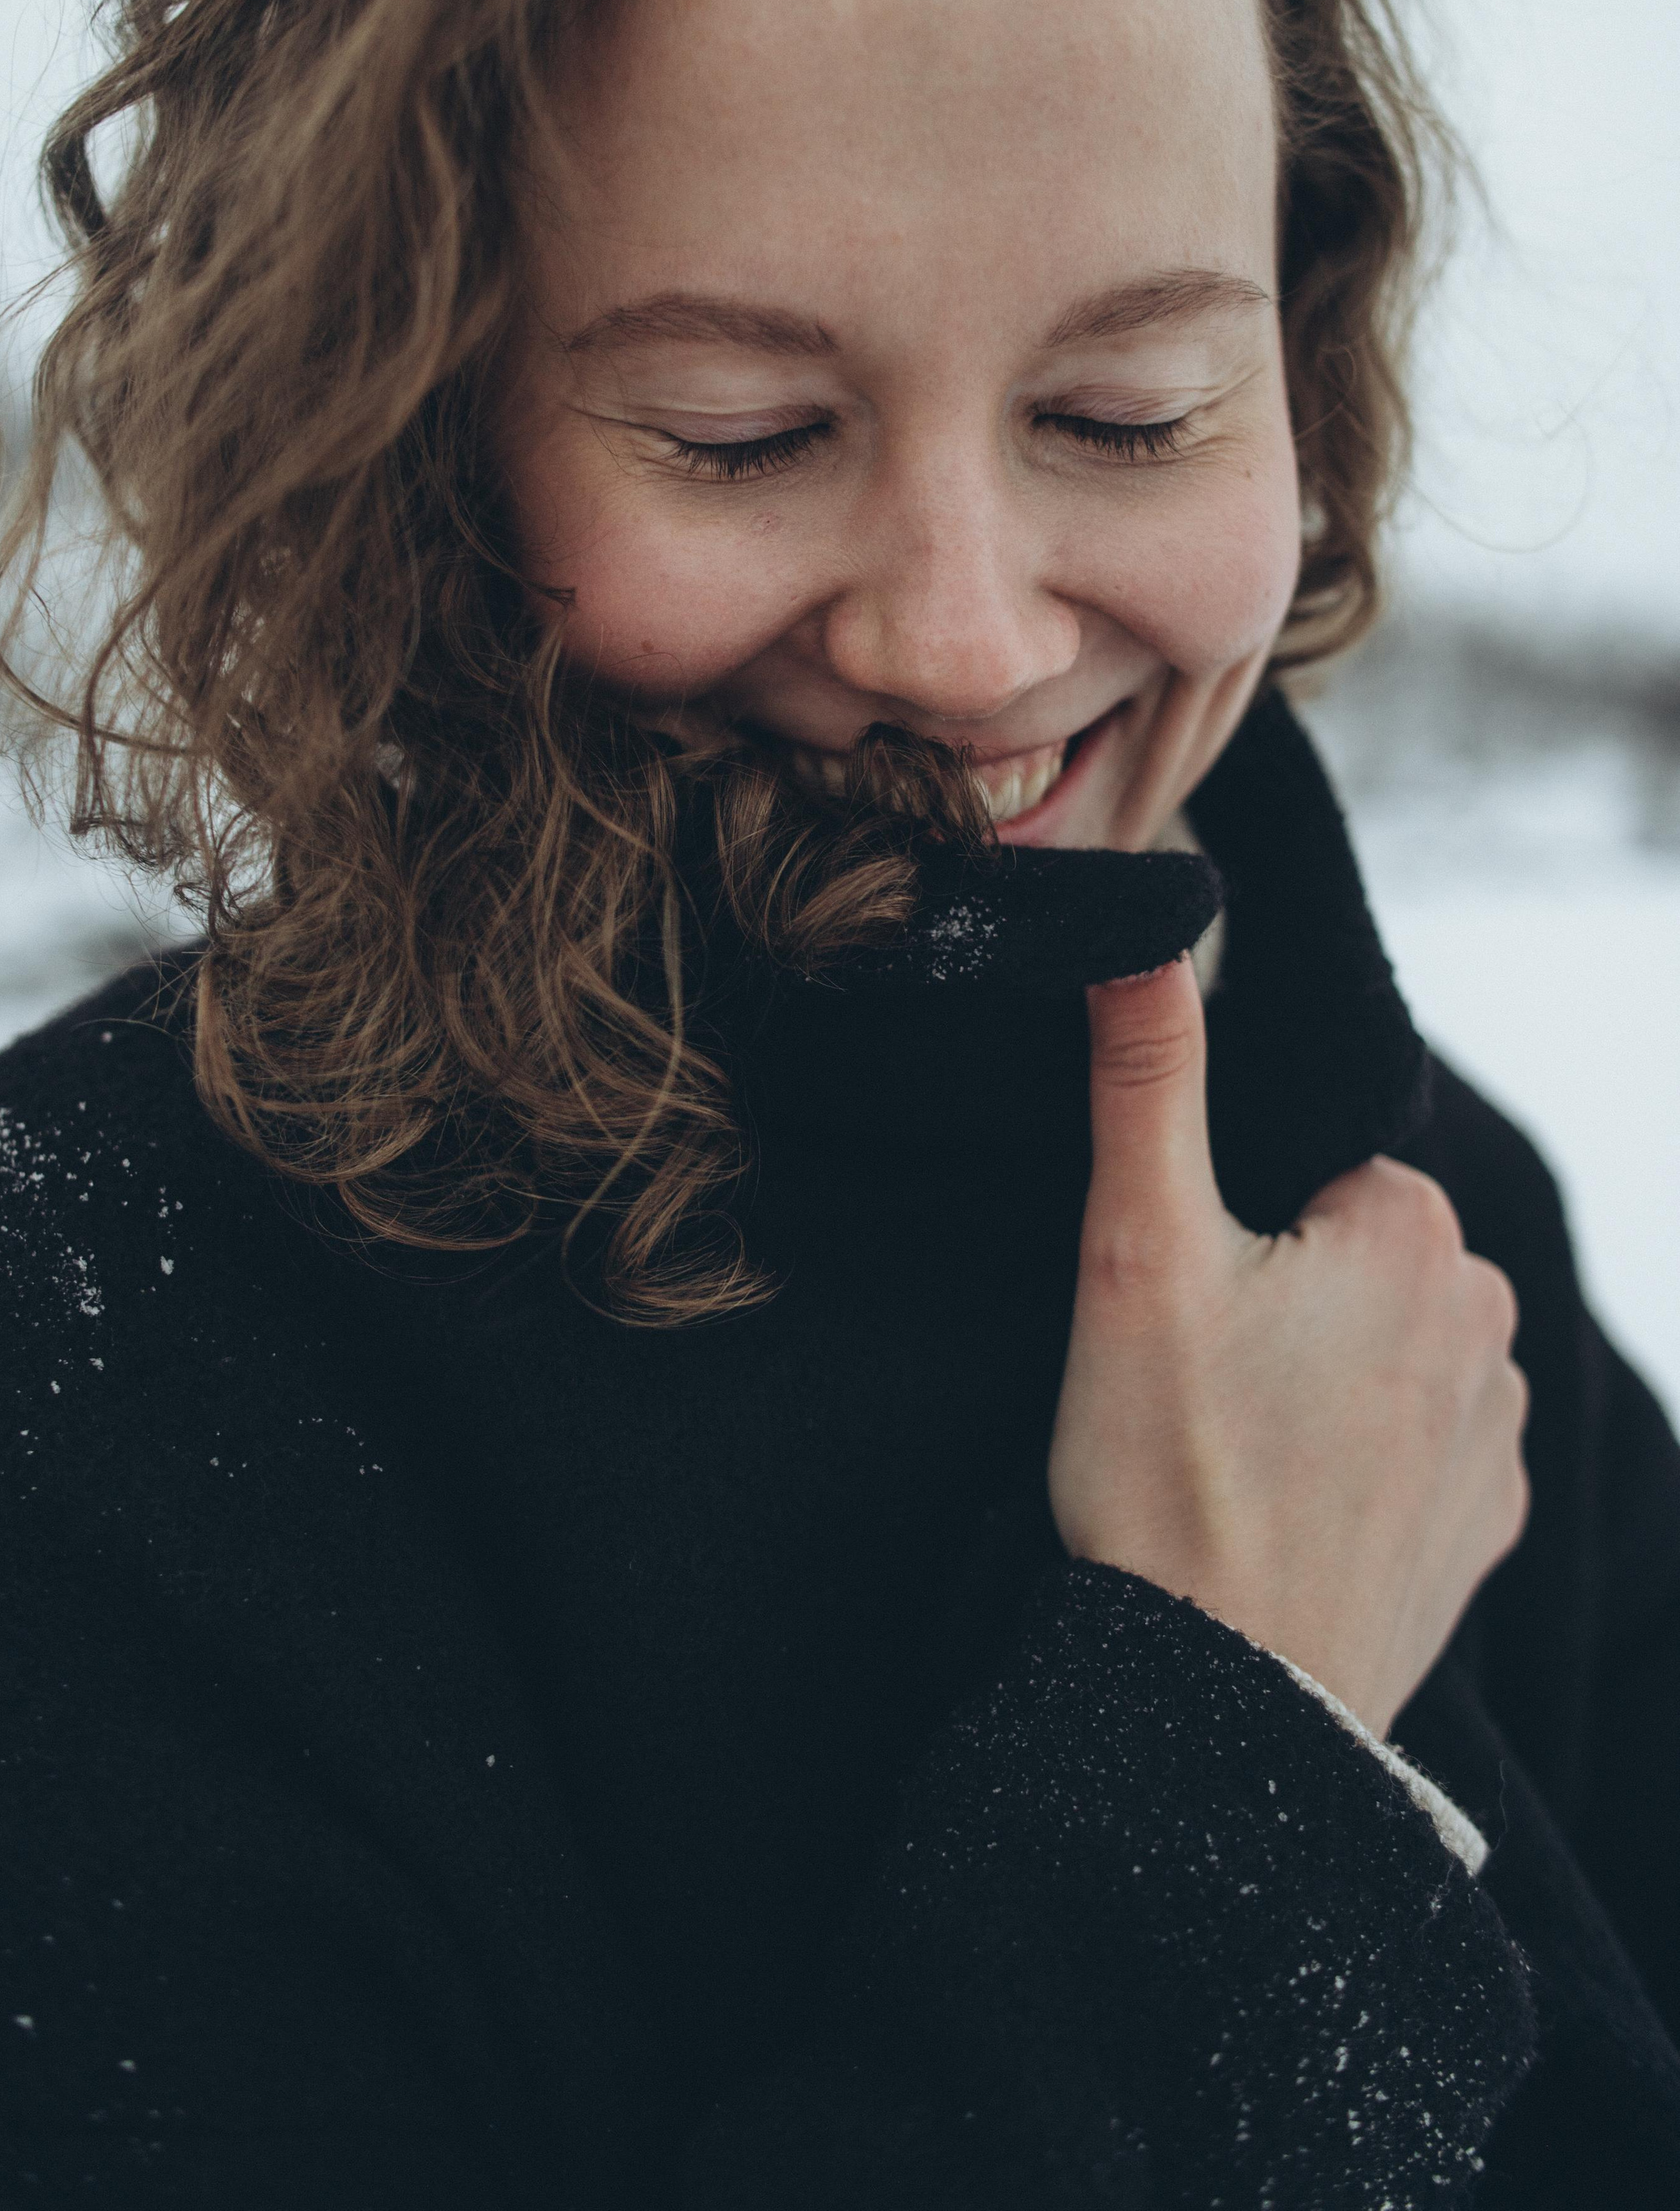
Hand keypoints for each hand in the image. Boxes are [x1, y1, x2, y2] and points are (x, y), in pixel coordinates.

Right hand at [1048, 958, 1528, 1737]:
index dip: (1231, 1235)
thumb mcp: (1134, 1256)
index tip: (1188, 1314)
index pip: (1312, 1175)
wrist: (1222, 1705)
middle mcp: (1492, 1316)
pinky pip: (1422, 1447)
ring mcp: (1503, 1432)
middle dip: (1283, 1300)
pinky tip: (1290, 1511)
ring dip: (1325, 1380)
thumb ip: (1148, 1080)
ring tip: (1236, 1457)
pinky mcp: (1490, 1527)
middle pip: (1353, 1258)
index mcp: (1414, 1230)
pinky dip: (1362, 1465)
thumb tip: (1140, 933)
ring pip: (1387, 1348)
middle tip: (1198, 1389)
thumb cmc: (1166, 1472)